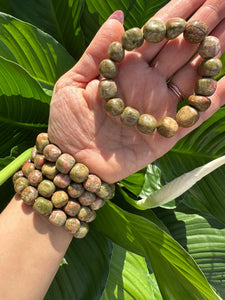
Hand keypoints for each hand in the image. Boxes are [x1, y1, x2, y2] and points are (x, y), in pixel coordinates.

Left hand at [48, 0, 224, 182]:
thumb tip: (119, 16)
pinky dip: (214, 97)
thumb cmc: (67, 123)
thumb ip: (97, 52)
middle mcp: (147, 84)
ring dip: (214, 52)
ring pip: (194, 74)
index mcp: (126, 69)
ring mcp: (160, 107)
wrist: (73, 161)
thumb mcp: (72, 83)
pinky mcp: (168, 133)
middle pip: (181, 49)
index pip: (157, 34)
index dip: (178, 12)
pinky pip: (196, 113)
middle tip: (224, 0)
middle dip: (203, 24)